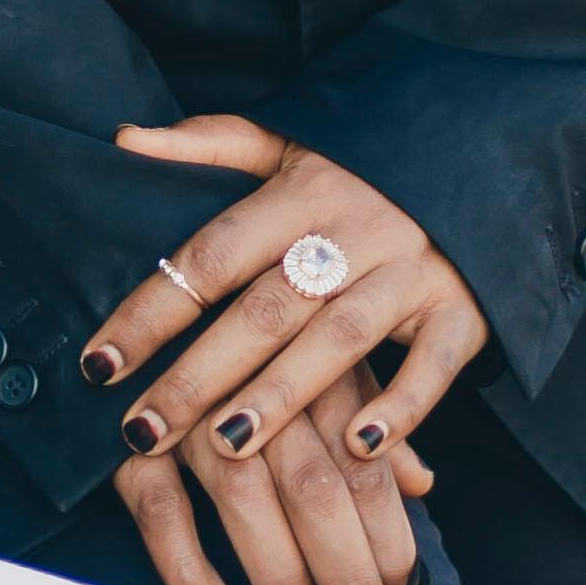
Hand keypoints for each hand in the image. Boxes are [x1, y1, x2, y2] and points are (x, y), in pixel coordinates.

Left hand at [87, 116, 490, 584]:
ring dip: (282, 392)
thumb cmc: (367, 165)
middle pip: (264, 307)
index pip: (213, 253)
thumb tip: (124, 138)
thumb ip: (211, 144)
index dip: (153, 308)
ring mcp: (411, 270)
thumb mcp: (292, 141)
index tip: (100, 363)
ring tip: (225, 446)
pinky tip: (360, 447)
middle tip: (143, 429)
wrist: (486, 152)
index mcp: (303, 190)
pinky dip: (402, 407)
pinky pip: (434, 363)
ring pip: (338, 336)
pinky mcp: (462, 310)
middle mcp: (353, 230)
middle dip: (199, 373)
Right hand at [113, 369, 433, 584]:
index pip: (363, 466)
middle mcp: (257, 390)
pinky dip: (187, 564)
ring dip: (277, 572)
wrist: (144, 312)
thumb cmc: (252, 349)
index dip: (388, 539)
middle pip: (314, 488)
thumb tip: (420, 483)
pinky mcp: (134, 441)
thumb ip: (373, 422)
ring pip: (245, 497)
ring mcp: (192, 414)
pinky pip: (161, 509)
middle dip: (344, 570)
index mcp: (314, 372)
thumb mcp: (325, 365)